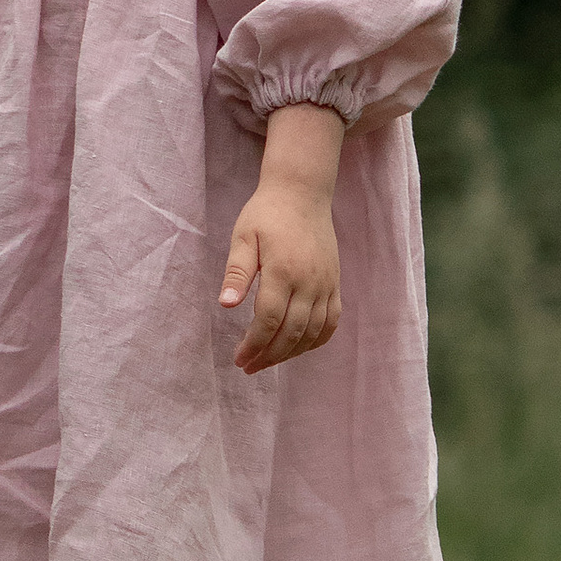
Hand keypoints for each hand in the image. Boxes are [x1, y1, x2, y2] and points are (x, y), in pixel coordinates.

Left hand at [220, 102, 344, 371]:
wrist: (302, 194)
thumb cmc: (266, 214)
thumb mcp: (243, 236)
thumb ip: (237, 271)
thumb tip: (226, 304)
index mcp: (283, 270)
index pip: (269, 320)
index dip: (254, 344)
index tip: (239, 358)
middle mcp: (309, 281)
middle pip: (292, 332)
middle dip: (269, 355)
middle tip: (248, 367)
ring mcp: (326, 284)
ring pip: (313, 332)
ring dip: (291, 353)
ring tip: (268, 361)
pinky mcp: (335, 284)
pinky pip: (331, 322)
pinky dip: (316, 341)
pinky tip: (298, 348)